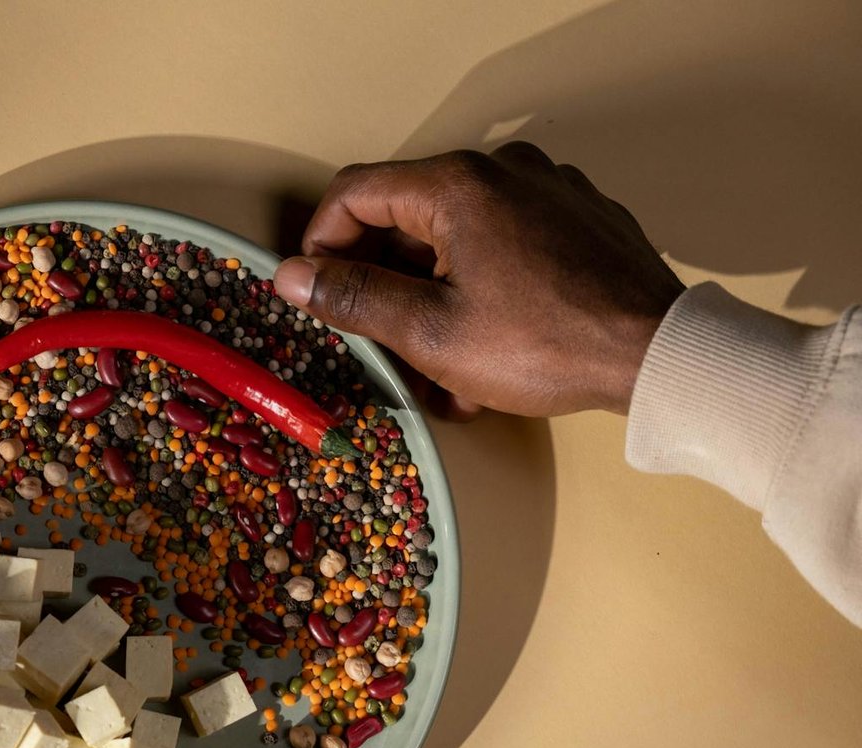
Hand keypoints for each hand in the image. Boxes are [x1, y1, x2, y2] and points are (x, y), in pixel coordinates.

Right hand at [272, 142, 684, 416]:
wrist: (657, 356)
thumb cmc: (546, 345)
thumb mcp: (431, 332)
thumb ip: (355, 298)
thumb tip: (295, 276)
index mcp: (458, 186)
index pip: (355, 193)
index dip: (322, 245)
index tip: (317, 295)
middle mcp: (503, 171)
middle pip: (407, 219)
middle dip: (384, 287)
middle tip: (378, 346)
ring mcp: (548, 192)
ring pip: (456, 241)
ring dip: (432, 301)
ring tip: (437, 372)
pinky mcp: (579, 221)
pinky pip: (505, 248)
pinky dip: (481, 292)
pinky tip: (486, 352)